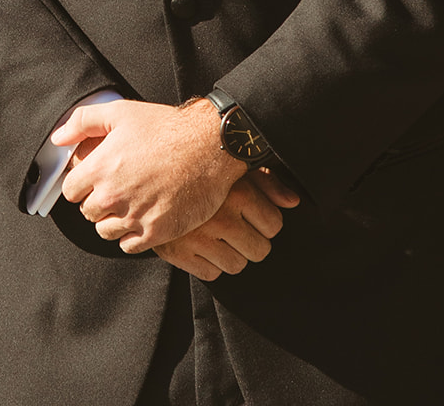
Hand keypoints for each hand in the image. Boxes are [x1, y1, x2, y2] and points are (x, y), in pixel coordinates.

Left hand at [53, 97, 247, 252]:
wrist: (209, 145)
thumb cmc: (166, 127)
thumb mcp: (121, 112)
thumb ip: (83, 121)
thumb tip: (58, 138)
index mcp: (100, 168)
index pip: (70, 190)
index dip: (82, 183)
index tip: (95, 178)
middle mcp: (113, 196)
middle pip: (88, 212)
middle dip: (98, 200)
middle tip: (118, 187)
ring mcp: (134, 217)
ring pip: (106, 231)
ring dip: (114, 220)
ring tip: (131, 202)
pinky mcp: (155, 232)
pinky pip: (128, 246)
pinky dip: (132, 235)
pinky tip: (143, 216)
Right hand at [154, 169, 300, 280]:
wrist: (150, 176)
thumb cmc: (201, 171)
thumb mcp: (235, 169)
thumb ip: (268, 183)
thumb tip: (293, 202)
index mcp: (239, 192)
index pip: (274, 225)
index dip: (266, 222)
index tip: (254, 215)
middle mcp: (221, 217)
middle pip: (260, 250)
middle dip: (252, 241)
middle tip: (239, 228)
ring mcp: (199, 238)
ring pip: (237, 265)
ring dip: (232, 254)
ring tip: (220, 236)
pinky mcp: (180, 254)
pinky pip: (212, 274)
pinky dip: (209, 264)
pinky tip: (202, 244)